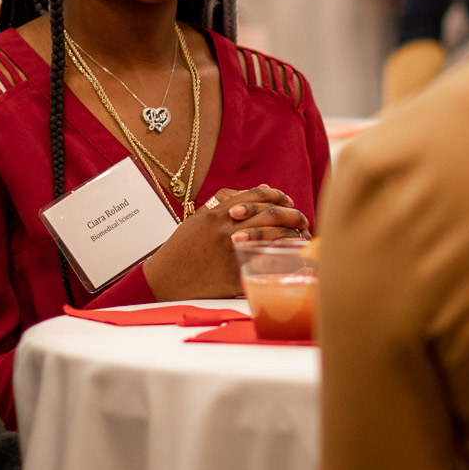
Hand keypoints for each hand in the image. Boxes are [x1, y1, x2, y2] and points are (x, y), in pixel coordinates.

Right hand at [141, 185, 309, 299]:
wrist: (165, 279)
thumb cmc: (182, 249)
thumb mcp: (198, 219)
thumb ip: (225, 202)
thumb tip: (258, 190)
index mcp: (217, 214)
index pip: (255, 196)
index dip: (276, 196)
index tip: (288, 201)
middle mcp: (226, 229)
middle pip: (269, 214)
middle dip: (292, 215)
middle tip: (303, 219)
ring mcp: (230, 252)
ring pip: (270, 236)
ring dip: (291, 235)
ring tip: (301, 237)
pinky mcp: (234, 274)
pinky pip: (264, 263)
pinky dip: (281, 259)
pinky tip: (292, 258)